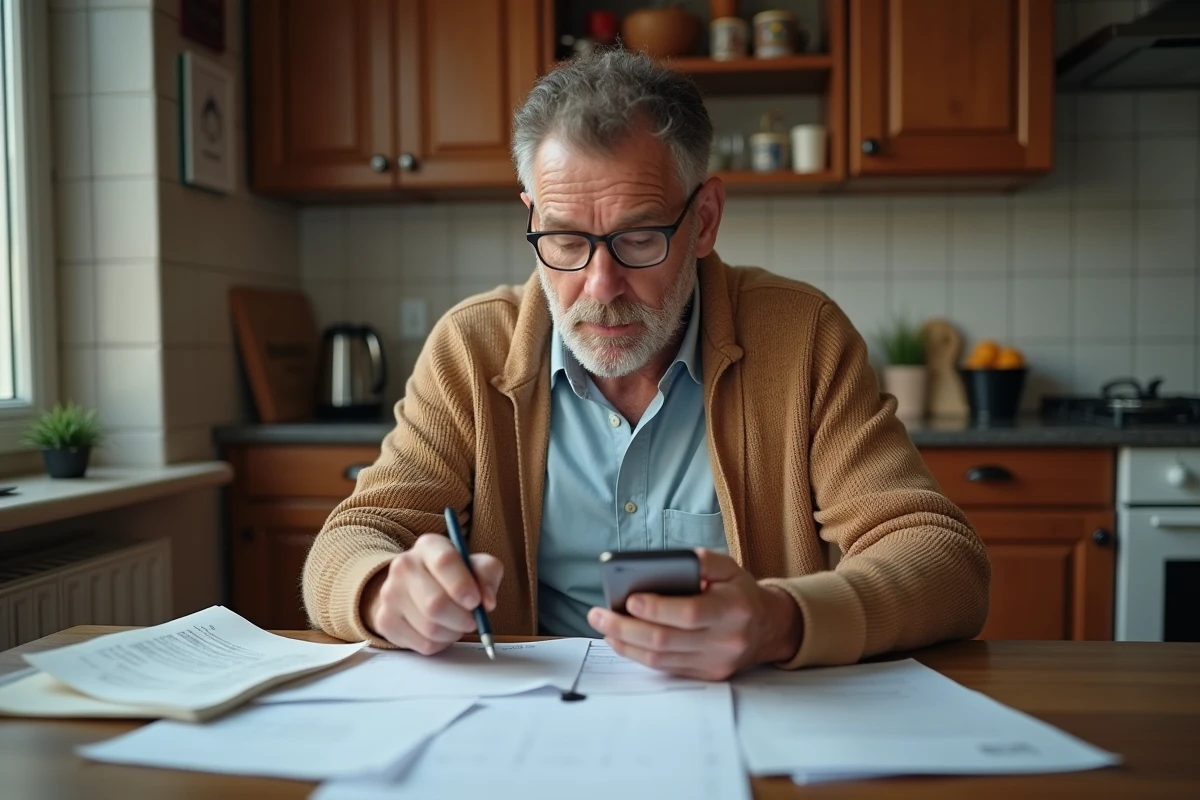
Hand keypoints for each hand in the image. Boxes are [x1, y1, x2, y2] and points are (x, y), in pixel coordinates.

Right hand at [362, 533, 502, 655]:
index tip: (476, 601)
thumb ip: (487, 575)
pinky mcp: (385, 621)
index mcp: (429, 545)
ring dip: (453, 633)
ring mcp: (390, 594)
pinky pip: (422, 644)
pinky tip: (442, 631)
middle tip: (473, 620)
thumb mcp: (477, 566)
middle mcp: (404, 565)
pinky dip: (440, 644)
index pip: (444, 562)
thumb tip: (487, 602)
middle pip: (435, 603)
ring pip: (430, 628)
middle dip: (462, 618)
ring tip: (457, 624)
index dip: (463, 585)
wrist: (416, 588)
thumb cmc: (454, 576)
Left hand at [586, 549, 802, 679]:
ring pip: (661, 659)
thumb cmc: (739, 591)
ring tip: (603, 626)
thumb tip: (665, 563)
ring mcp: (715, 663)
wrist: (767, 628)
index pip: (688, 613)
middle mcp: (726, 641)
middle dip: (625, 628)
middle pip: (666, 640)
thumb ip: (700, 561)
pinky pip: (665, 668)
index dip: (656, 608)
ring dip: (626, 644)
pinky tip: (621, 640)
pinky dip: (638, 654)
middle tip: (598, 614)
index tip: (629, 600)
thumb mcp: (728, 567)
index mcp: (733, 609)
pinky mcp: (705, 676)